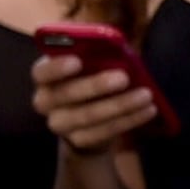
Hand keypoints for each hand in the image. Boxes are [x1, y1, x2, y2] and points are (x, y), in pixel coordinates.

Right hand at [32, 52, 156, 158]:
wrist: (88, 117)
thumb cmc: (90, 77)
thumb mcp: (90, 61)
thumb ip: (95, 53)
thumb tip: (115, 47)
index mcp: (44, 76)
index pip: (41, 71)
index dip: (56, 67)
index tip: (77, 61)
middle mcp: (45, 101)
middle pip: (66, 94)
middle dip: (96, 85)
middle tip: (124, 77)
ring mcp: (60, 124)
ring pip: (89, 116)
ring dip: (120, 105)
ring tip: (146, 95)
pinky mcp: (78, 141)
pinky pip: (104, 132)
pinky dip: (129, 120)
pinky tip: (148, 110)